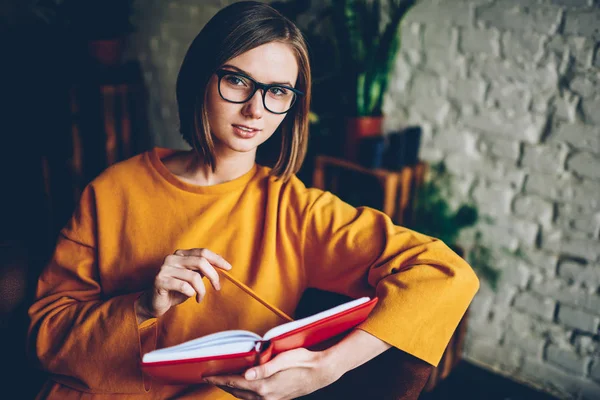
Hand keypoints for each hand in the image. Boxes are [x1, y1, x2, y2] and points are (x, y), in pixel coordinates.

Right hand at [135, 248, 231, 323]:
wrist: (155, 303)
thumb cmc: (176, 290)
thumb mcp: (192, 277)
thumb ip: (203, 270)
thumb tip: (222, 264)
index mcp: (180, 254)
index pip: (202, 252)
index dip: (217, 259)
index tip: (228, 268)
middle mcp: (172, 258)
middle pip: (200, 262)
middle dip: (213, 275)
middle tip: (217, 287)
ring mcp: (164, 269)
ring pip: (194, 277)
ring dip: (201, 290)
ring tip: (200, 297)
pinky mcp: (160, 281)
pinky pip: (184, 286)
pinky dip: (191, 293)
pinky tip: (190, 297)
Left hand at [203, 348, 339, 399]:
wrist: (321, 372)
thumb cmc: (303, 360)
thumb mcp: (283, 360)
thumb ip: (264, 369)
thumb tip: (246, 375)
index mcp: (265, 385)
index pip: (235, 383)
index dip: (219, 379)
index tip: (206, 376)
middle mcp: (266, 396)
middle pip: (237, 392)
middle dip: (222, 385)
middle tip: (210, 377)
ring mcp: (272, 399)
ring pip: (246, 397)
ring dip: (233, 390)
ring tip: (223, 382)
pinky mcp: (278, 399)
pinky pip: (255, 398)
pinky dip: (245, 393)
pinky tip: (244, 387)